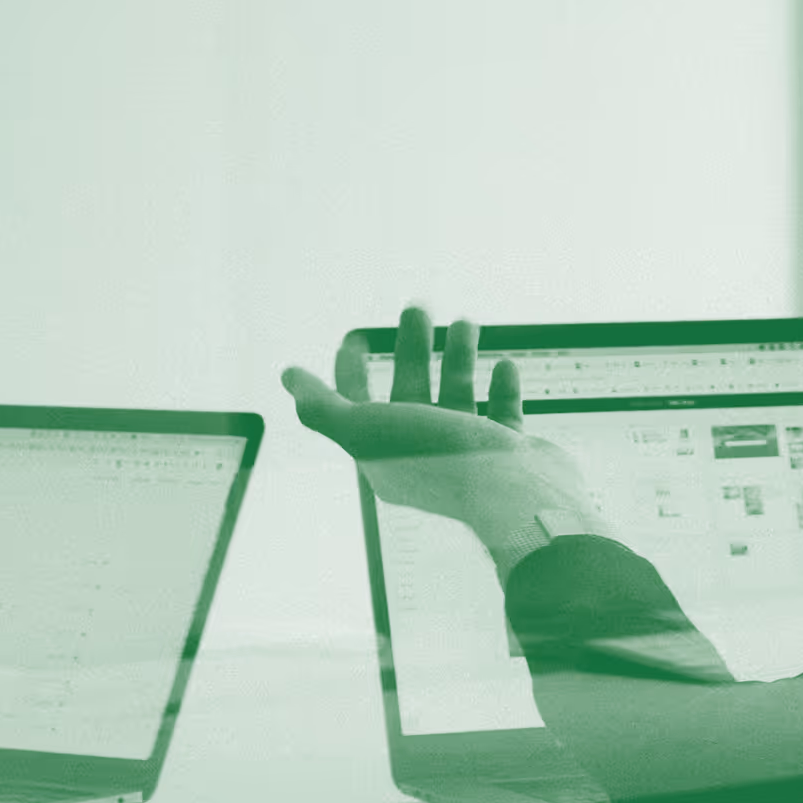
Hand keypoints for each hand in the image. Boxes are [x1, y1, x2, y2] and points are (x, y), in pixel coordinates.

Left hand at [283, 305, 604, 578]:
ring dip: (458, 359)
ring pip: (457, 397)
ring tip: (466, 323)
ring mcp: (469, 455)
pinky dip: (501, 388)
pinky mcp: (508, 454)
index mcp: (385, 454)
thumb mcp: (364, 430)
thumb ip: (322, 407)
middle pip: (409, 391)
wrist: (513, 494)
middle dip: (411, 349)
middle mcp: (425, 455)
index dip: (350, 371)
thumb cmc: (439, 460)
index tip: (355, 337)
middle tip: (418, 308)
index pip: (357, 407)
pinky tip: (504, 365)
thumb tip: (289, 378)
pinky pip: (502, 416)